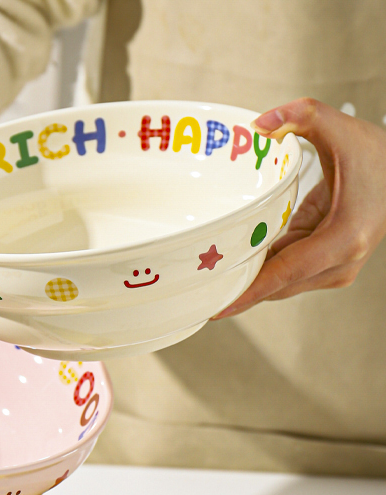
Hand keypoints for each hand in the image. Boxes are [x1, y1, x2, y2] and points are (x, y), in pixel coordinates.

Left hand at [213, 97, 385, 318]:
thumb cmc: (378, 158)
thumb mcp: (342, 130)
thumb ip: (302, 116)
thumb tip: (259, 125)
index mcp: (343, 238)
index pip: (284, 274)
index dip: (248, 292)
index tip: (217, 307)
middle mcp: (340, 262)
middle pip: (276, 286)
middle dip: (238, 290)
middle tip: (197, 290)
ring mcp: (336, 269)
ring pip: (280, 284)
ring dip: (247, 281)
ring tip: (206, 281)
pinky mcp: (328, 268)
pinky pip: (286, 274)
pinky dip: (262, 270)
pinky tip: (234, 267)